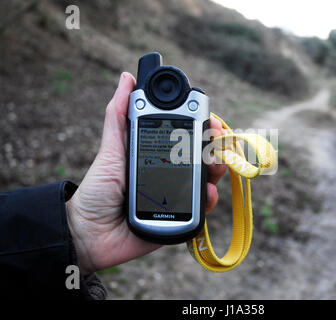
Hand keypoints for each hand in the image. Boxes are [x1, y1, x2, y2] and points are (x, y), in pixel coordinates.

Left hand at [66, 72, 225, 274]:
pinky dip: (209, 197)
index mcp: (157, 153)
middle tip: (216, 139)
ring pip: (207, 177)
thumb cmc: (98, 189)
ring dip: (216, 167)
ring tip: (214, 164)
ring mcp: (178, 194)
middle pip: (202, 154)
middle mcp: (171, 171)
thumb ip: (119, 115)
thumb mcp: (110, 148)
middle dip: (214, 144)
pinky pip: (202, 206)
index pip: (185, 134)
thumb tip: (126, 78)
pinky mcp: (181, 216)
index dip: (201, 125)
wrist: (90, 233)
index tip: (208, 118)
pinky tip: (207, 191)